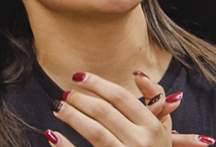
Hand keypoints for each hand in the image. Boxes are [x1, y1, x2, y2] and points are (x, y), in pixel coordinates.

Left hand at [50, 70, 177, 146]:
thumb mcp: (163, 128)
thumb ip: (155, 99)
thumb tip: (136, 75)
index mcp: (152, 127)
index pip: (120, 97)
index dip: (97, 83)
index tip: (78, 77)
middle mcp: (140, 142)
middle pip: (104, 111)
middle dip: (80, 99)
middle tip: (66, 94)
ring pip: (94, 131)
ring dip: (72, 116)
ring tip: (58, 107)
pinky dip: (65, 145)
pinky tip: (52, 135)